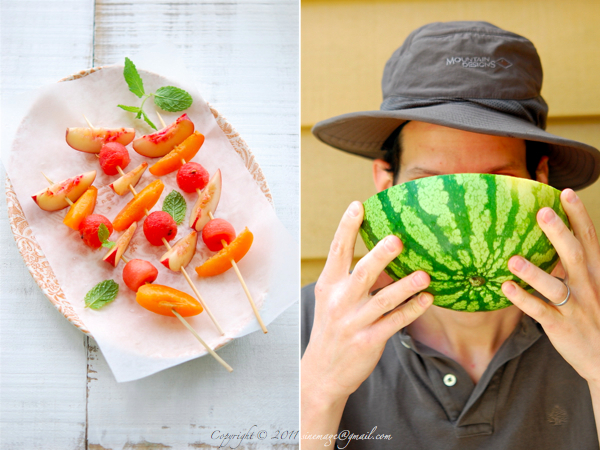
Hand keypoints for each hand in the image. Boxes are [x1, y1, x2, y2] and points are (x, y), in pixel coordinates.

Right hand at [302, 201, 432, 405]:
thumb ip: (352, 278)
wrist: (323, 372)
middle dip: (380, 256)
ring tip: (424, 274)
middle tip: (397, 239)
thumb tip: (382, 255)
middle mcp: (339, 301)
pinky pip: (394, 322)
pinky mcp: (368, 340)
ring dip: (405, 286)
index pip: (337, 251)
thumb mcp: (333, 300)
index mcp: (328, 285)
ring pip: (382, 300)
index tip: (358, 205)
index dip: (347, 227)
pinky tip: (427, 299)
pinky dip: (412, 310)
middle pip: (362, 273)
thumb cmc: (332, 329)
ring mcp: (353, 322)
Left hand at [501, 189, 599, 383]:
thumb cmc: (595, 314)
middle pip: (574, 255)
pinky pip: (539, 311)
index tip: (565, 192)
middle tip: (542, 212)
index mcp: (596, 272)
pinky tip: (505, 288)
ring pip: (554, 286)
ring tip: (512, 258)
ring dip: (533, 272)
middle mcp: (588, 286)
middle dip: (559, 234)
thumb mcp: (594, 285)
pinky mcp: (560, 326)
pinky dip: (523, 300)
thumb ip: (576, 262)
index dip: (578, 215)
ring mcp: (575, 306)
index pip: (589, 238)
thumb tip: (557, 236)